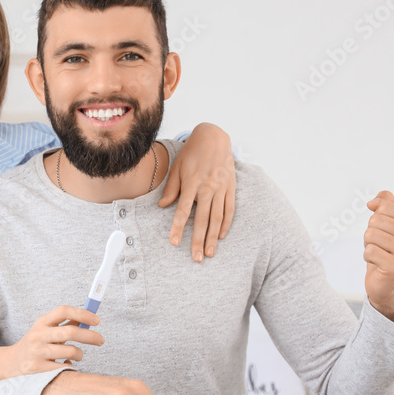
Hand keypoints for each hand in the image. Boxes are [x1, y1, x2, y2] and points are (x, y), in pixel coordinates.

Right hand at [2, 306, 104, 378]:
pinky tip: (66, 364)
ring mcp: (37, 352)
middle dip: (91, 336)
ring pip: (70, 351)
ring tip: (78, 355)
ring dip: (80, 354)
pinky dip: (71, 365)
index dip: (82, 314)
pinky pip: (64, 366)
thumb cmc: (36, 345)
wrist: (12, 364)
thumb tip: (90, 318)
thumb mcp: (47, 330)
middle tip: (101, 340)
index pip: (63, 311)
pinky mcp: (38, 369)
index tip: (97, 320)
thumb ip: (66, 324)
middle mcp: (38, 335)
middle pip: (70, 332)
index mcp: (41, 322)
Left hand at [158, 123, 235, 262]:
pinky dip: (226, 224)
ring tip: (210, 253)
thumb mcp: (177, 167)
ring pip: (218, 217)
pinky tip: (221, 236)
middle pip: (203, 219)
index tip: (174, 243)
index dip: (178, 227)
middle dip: (199, 240)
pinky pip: (230, 209)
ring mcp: (221, 188)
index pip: (183, 210)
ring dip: (214, 237)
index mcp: (192, 182)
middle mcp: (208, 187)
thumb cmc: (192, 153)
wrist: (214, 137)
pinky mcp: (231, 187)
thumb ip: (171, 188)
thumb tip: (162, 206)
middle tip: (197, 258)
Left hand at [364, 191, 393, 324]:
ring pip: (370, 235)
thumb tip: (373, 201)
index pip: (384, 206)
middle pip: (375, 220)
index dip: (377, 219)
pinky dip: (368, 257)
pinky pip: (369, 251)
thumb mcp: (387, 223)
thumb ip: (385, 204)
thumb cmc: (386, 248)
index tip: (386, 232)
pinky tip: (378, 264)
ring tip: (380, 254)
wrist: (388, 281)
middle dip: (371, 233)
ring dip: (368, 245)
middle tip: (381, 245)